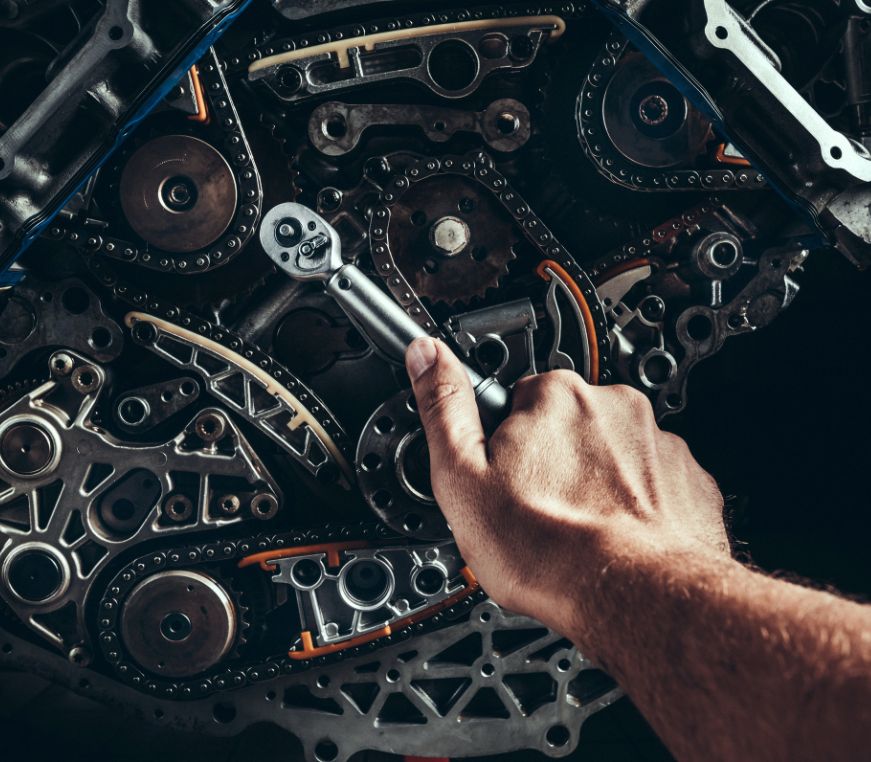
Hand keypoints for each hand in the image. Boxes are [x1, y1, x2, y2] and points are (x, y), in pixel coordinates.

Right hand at [405, 337, 727, 658]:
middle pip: (566, 423)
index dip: (503, 440)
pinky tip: (610, 533)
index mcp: (555, 396)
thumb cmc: (550, 548)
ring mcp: (656, 442)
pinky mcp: (686, 478)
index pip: (517, 397)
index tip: (504, 474)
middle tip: (533, 506)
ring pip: (609, 452)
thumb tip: (427, 356)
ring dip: (592, 480)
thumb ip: (443, 407)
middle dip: (549, 459)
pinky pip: (649, 479)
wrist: (635, 597)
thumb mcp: (462, 476)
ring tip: (572, 526)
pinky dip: (631, 501)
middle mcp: (613, 405)